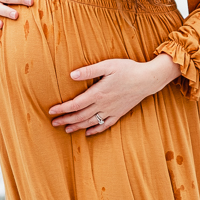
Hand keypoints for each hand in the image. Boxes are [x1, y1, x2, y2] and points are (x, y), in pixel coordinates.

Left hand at [49, 55, 180, 135]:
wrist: (148, 79)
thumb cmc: (128, 69)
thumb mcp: (108, 65)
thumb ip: (89, 70)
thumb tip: (72, 75)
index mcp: (98, 93)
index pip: (75, 104)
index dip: (62, 109)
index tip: (51, 112)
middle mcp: (103, 105)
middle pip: (80, 116)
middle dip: (66, 120)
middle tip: (54, 123)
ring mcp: (111, 111)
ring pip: (90, 122)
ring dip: (77, 127)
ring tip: (66, 130)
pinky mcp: (119, 113)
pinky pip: (105, 125)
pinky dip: (95, 130)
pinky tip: (88, 133)